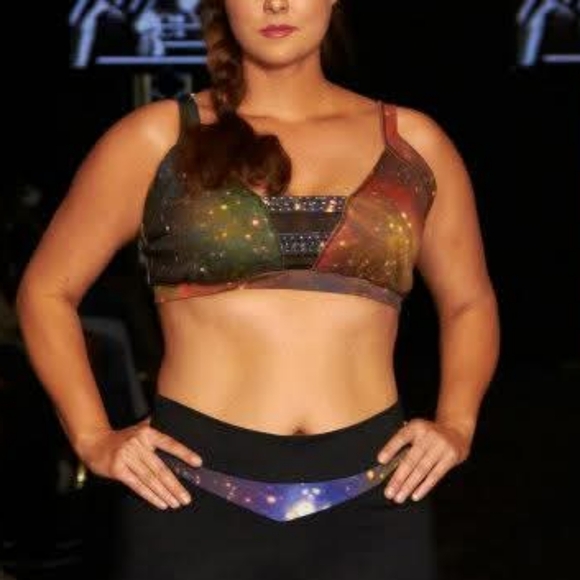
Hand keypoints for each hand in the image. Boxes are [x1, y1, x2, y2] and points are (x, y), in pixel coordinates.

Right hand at [75, 417, 203, 510]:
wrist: (95, 443)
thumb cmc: (123, 439)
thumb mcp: (139, 431)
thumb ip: (156, 434)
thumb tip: (179, 438)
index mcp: (147, 434)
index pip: (169, 444)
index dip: (184, 453)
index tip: (198, 463)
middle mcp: (138, 444)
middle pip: (161, 468)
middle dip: (176, 485)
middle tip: (187, 497)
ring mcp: (127, 457)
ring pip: (150, 479)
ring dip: (165, 493)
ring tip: (177, 503)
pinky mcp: (118, 470)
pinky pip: (137, 485)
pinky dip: (151, 495)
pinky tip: (161, 503)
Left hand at [376, 418, 470, 503]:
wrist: (456, 430)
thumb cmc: (429, 435)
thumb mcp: (416, 431)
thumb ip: (403, 445)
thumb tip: (386, 465)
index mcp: (416, 427)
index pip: (401, 437)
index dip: (390, 449)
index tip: (380, 460)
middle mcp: (428, 435)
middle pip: (410, 460)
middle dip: (398, 478)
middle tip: (389, 492)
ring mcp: (440, 446)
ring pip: (421, 470)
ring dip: (409, 486)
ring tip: (399, 497)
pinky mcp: (451, 457)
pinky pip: (435, 475)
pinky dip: (424, 487)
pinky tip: (415, 495)